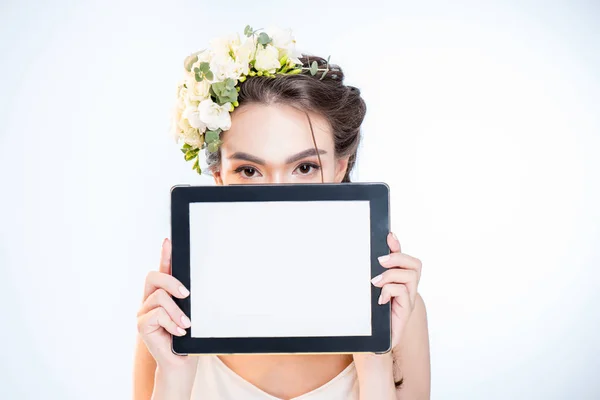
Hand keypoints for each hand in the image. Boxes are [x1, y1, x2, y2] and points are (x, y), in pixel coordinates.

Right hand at [137, 238, 195, 369]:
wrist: (181, 363)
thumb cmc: (188, 338)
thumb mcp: (192, 314)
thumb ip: (189, 300)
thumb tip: (195, 288)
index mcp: (164, 295)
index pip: (163, 269)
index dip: (164, 254)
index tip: (169, 241)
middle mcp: (150, 300)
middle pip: (154, 276)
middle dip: (172, 281)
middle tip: (186, 294)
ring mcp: (144, 312)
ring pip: (159, 297)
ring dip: (176, 311)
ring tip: (186, 324)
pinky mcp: (142, 325)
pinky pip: (157, 314)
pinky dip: (171, 322)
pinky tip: (179, 331)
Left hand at [371, 232, 421, 349]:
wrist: (371, 345)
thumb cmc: (369, 319)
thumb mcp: (368, 293)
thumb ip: (370, 278)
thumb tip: (365, 261)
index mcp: (399, 282)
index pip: (404, 259)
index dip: (398, 246)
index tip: (389, 235)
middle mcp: (408, 290)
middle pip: (415, 264)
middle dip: (398, 257)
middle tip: (380, 260)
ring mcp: (408, 301)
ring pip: (411, 275)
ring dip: (391, 274)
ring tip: (376, 281)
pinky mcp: (405, 312)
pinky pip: (403, 292)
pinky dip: (390, 290)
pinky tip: (379, 299)